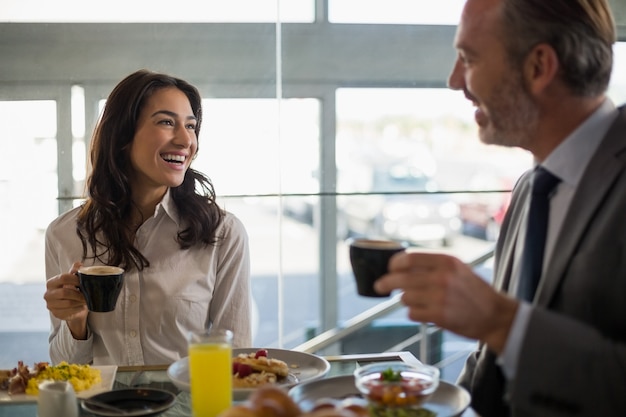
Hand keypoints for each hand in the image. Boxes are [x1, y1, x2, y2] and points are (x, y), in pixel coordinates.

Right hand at [44, 261, 88, 338]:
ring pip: (68, 303)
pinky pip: (69, 312)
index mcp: (51, 283)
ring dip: (80, 301)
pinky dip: (78, 308)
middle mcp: (48, 294)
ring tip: (87, 300)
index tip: (85, 281)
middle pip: (65, 292)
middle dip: (78, 293)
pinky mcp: (56, 314)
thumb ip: (75, 271)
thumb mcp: (74, 279)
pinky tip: (82, 306)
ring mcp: (51, 305)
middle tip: (89, 294)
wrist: (74, 307)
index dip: (76, 279)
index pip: (63, 278)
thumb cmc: (73, 290)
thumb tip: (78, 264)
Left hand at [374, 251, 518, 353]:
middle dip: (386, 282)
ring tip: (420, 301)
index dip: (394, 264)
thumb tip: (401, 264)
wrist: (495, 315)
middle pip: (400, 278)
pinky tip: (426, 312)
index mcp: (446, 261)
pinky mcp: (439, 316)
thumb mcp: (457, 268)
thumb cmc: (473, 291)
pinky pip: (412, 313)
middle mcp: (442, 277)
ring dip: (407, 300)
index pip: (408, 259)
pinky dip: (415, 313)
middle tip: (380, 286)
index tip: (389, 268)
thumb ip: (432, 264)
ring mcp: (440, 297)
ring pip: (405, 297)